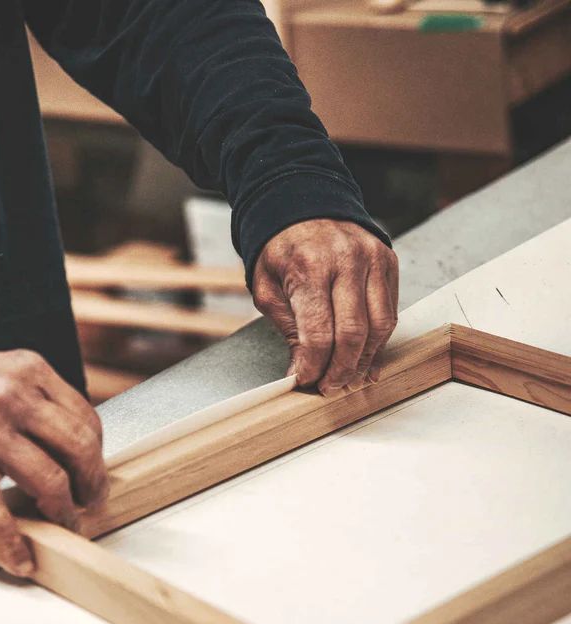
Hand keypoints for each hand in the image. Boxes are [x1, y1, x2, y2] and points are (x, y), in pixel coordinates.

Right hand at [0, 348, 107, 576]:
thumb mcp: (5, 372)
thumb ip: (41, 398)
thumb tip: (79, 443)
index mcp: (30, 373)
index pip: (86, 419)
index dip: (97, 454)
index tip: (95, 472)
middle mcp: (13, 399)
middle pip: (79, 449)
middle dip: (93, 484)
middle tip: (91, 501)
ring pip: (50, 482)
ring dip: (64, 513)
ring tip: (65, 523)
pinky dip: (13, 544)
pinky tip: (21, 559)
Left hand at [252, 219, 398, 393]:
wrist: (302, 202)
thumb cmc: (281, 249)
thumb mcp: (267, 288)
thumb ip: (288, 329)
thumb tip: (302, 371)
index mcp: (310, 266)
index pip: (319, 333)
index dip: (314, 365)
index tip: (306, 381)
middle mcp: (346, 261)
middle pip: (354, 334)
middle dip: (342, 369)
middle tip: (330, 387)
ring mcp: (373, 260)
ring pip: (380, 326)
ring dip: (365, 360)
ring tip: (349, 378)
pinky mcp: (388, 262)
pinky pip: (390, 311)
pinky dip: (380, 341)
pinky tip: (366, 358)